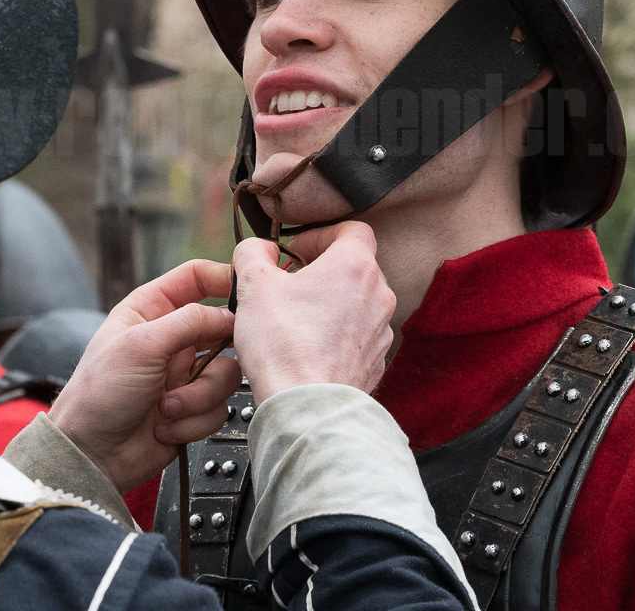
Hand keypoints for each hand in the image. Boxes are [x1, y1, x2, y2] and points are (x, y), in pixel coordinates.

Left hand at [48, 259, 241, 493]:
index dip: (223, 279)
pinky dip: (193, 419)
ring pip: (226, 373)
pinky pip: (218, 407)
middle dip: (219, 351)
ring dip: (198, 396)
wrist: (92, 455)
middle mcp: (171, 339)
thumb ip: (189, 322)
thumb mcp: (141, 345)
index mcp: (151, 310)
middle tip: (210, 362)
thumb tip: (230, 316)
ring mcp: (184, 374)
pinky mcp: (192, 408)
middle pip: (221, 328)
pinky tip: (165, 426)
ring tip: (166, 407)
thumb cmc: (98, 395)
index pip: (196, 278)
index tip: (246, 292)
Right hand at [232, 221, 394, 402]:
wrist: (307, 406)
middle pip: (354, 266)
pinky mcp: (375, 360)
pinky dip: (337, 334)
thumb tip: (259, 249)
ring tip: (296, 318)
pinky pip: (357, 335)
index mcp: (355, 265)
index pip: (352, 229)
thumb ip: (253, 252)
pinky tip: (308, 347)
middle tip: (290, 284)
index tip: (295, 251)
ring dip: (330, 303)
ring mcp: (381, 330)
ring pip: (357, 302)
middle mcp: (378, 294)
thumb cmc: (284, 345)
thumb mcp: (253, 284)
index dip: (320, 235)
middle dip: (321, 270)